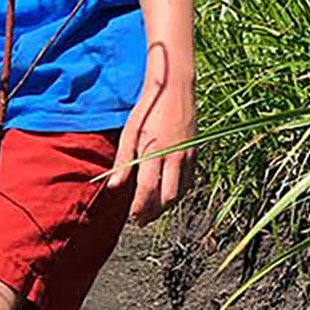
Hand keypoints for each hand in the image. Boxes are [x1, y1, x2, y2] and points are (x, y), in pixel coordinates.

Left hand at [104, 52, 194, 224]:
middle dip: (154, 211)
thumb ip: (123, 162)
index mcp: (156, 152)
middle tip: (141, 219)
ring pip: (182, 192)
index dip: (140, 206)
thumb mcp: (129, 133)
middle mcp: (176, 157)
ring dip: (166, 205)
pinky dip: (178, 192)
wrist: (174, 90)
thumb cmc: (147, 111)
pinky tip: (166, 194)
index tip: (132, 217)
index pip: (148, 189)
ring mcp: (189, 156)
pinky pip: (189, 181)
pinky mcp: (196, 153)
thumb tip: (113, 186)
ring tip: (151, 211)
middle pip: (168, 197)